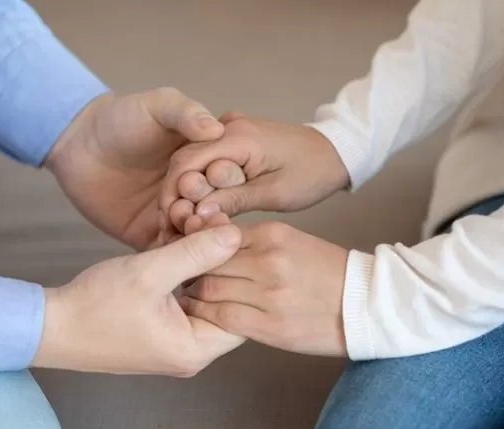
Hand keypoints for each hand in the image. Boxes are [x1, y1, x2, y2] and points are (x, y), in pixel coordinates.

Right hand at [31, 224, 245, 375]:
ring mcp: (175, 340)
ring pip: (203, 293)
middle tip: (208, 225)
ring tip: (190, 227)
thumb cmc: (95, 306)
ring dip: (198, 261)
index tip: (232, 236)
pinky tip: (174, 242)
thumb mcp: (150, 272)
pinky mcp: (161, 329)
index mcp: (196, 348)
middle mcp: (191, 350)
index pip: (244, 311)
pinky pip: (184, 296)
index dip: (242, 270)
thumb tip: (234, 234)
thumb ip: (196, 252)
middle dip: (217, 260)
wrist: (49, 327)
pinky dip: (181, 271)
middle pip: (224, 299)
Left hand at [45, 88, 223, 250]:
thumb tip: (216, 129)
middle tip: (198, 205)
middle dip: (211, 207)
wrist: (78, 144)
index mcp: (207, 160)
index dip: (225, 176)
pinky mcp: (152, 236)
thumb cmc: (120, 117)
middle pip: (215, 206)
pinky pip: (167, 251)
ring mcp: (176, 215)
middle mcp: (197, 190)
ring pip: (195, 232)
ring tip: (184, 223)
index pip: (227, 173)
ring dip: (194, 232)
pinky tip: (170, 245)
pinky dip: (172, 252)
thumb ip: (186, 112)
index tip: (215, 175)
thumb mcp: (157, 106)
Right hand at [159, 112, 348, 236]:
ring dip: (184, 191)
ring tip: (180, 223)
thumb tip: (199, 212)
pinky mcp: (232, 139)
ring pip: (192, 160)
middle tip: (169, 227)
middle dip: (174, 194)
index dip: (173, 194)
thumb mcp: (275, 192)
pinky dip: (198, 183)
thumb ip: (235, 199)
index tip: (169, 222)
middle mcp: (227, 125)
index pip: (187, 162)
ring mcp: (228, 129)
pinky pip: (206, 159)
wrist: (334, 152)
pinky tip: (195, 208)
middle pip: (184, 160)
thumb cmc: (312, 173)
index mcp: (238, 136)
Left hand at [180, 219, 348, 356]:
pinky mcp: (272, 326)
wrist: (366, 304)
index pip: (214, 235)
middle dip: (188, 270)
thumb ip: (251, 241)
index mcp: (272, 234)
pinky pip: (223, 318)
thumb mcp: (292, 241)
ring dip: (192, 294)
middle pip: (207, 261)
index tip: (185, 254)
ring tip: (188, 296)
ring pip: (209, 290)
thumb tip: (210, 243)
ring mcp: (269, 295)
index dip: (194, 245)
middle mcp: (268, 260)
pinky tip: (201, 314)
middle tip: (180, 277)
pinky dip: (205, 315)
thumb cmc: (326, 272)